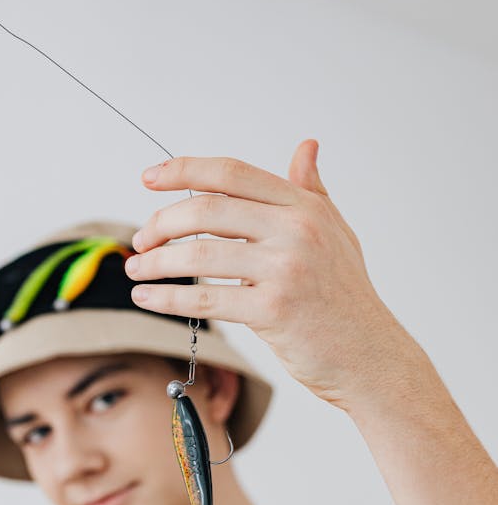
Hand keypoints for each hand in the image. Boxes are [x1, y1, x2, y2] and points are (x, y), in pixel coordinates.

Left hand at [125, 142, 412, 412]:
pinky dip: (167, 297)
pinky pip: (204, 298)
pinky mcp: (272, 311)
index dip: (184, 171)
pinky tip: (146, 297)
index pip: (232, 174)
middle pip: (206, 211)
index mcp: (304, 206)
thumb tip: (306, 147)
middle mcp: (295, 231)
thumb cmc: (347, 299)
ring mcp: (284, 270)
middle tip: (140, 240)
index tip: (149, 179)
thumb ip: (312, 191)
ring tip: (135, 270)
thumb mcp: (337, 234)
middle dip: (162, 223)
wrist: (369, 357)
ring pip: (199, 255)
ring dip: (156, 262)